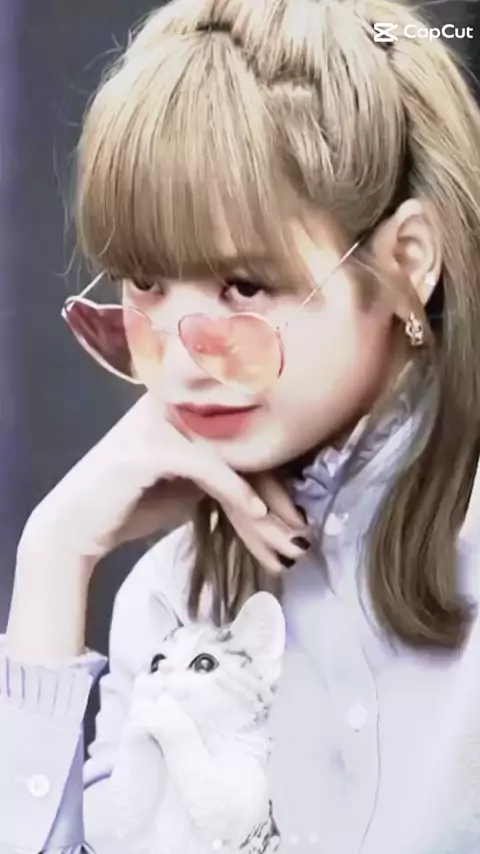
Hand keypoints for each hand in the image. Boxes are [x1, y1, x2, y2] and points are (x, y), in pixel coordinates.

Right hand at [21, 393, 308, 572]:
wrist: (77, 526)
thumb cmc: (132, 504)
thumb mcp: (187, 485)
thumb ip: (221, 471)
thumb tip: (271, 483)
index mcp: (180, 405)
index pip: (241, 432)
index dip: (274, 472)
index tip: (297, 511)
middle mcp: (170, 404)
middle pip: (241, 442)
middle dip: (276, 490)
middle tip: (300, 527)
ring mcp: (158, 422)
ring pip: (229, 456)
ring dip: (263, 499)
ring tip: (289, 531)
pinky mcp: (151, 448)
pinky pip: (206, 466)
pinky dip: (234, 490)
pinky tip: (257, 512)